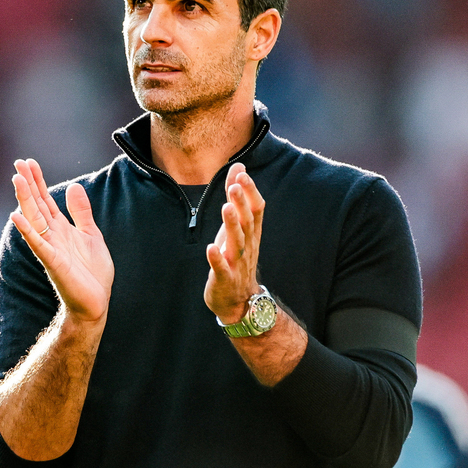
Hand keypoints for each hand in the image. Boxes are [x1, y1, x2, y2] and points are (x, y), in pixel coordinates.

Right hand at [10, 158, 113, 322]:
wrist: (95, 303)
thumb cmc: (91, 273)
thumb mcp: (91, 235)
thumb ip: (81, 212)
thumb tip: (73, 186)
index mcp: (61, 228)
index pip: (45, 199)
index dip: (38, 181)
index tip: (28, 162)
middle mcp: (52, 236)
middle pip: (37, 205)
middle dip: (28, 184)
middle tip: (18, 163)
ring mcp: (51, 249)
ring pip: (34, 219)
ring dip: (25, 200)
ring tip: (17, 180)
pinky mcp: (54, 263)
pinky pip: (38, 244)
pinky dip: (27, 231)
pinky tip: (16, 217)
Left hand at [204, 163, 264, 322]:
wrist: (240, 300)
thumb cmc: (237, 256)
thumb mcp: (238, 226)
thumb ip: (237, 198)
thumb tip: (239, 167)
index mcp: (252, 233)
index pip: (256, 209)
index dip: (250, 192)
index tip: (242, 174)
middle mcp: (247, 246)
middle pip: (248, 223)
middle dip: (241, 204)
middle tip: (235, 186)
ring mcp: (237, 263)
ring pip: (237, 243)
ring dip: (232, 225)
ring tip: (226, 208)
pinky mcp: (224, 279)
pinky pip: (222, 269)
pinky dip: (216, 258)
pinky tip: (210, 248)